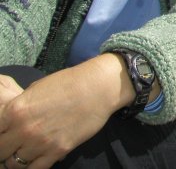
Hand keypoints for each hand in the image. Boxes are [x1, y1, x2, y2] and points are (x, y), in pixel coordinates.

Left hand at [0, 55, 134, 168]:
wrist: (98, 87)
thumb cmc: (69, 82)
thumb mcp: (36, 89)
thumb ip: (20, 108)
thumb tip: (12, 121)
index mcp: (15, 110)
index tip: (5, 134)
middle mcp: (23, 129)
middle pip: (0, 151)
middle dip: (4, 149)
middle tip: (13, 145)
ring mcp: (40, 142)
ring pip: (14, 164)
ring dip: (17, 159)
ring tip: (25, 153)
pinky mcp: (58, 151)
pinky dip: (33, 166)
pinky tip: (37, 159)